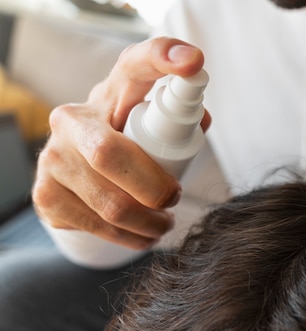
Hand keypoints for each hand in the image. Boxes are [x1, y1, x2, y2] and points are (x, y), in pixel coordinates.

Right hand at [33, 37, 210, 248]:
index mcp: (110, 92)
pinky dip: (131, 238)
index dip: (162, 58)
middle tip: (174, 199)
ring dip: (149, 222)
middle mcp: (71, 118)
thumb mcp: (151, 124)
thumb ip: (180, 118)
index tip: (193, 62)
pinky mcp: (45, 195)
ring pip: (111, 203)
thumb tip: (202, 120)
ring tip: (164, 222)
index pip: (135, 66)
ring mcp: (52, 157)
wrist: (78, 172)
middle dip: (155, 189)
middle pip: (112, 156)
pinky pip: (97, 226)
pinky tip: (142, 235)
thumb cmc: (128, 142)